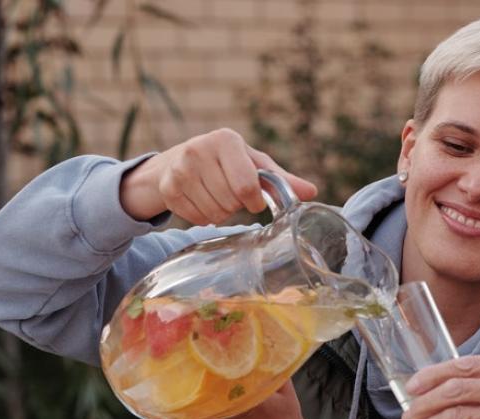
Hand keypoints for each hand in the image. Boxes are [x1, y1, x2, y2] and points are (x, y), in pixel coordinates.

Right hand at [119, 128, 317, 224]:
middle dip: (236, 206)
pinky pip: (196, 219)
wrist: (178, 161)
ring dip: (221, 213)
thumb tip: (311, 192)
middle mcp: (199, 149)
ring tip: (217, 197)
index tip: (253, 199)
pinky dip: (203, 218)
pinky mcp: (168, 188)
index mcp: (225, 139)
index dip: (254, 200)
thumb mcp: (254, 164)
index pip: (246, 185)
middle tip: (231, 195)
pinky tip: (202, 202)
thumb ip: (281, 179)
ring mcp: (180, 169)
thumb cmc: (226, 162)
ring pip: (214, 213)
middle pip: (230, 202)